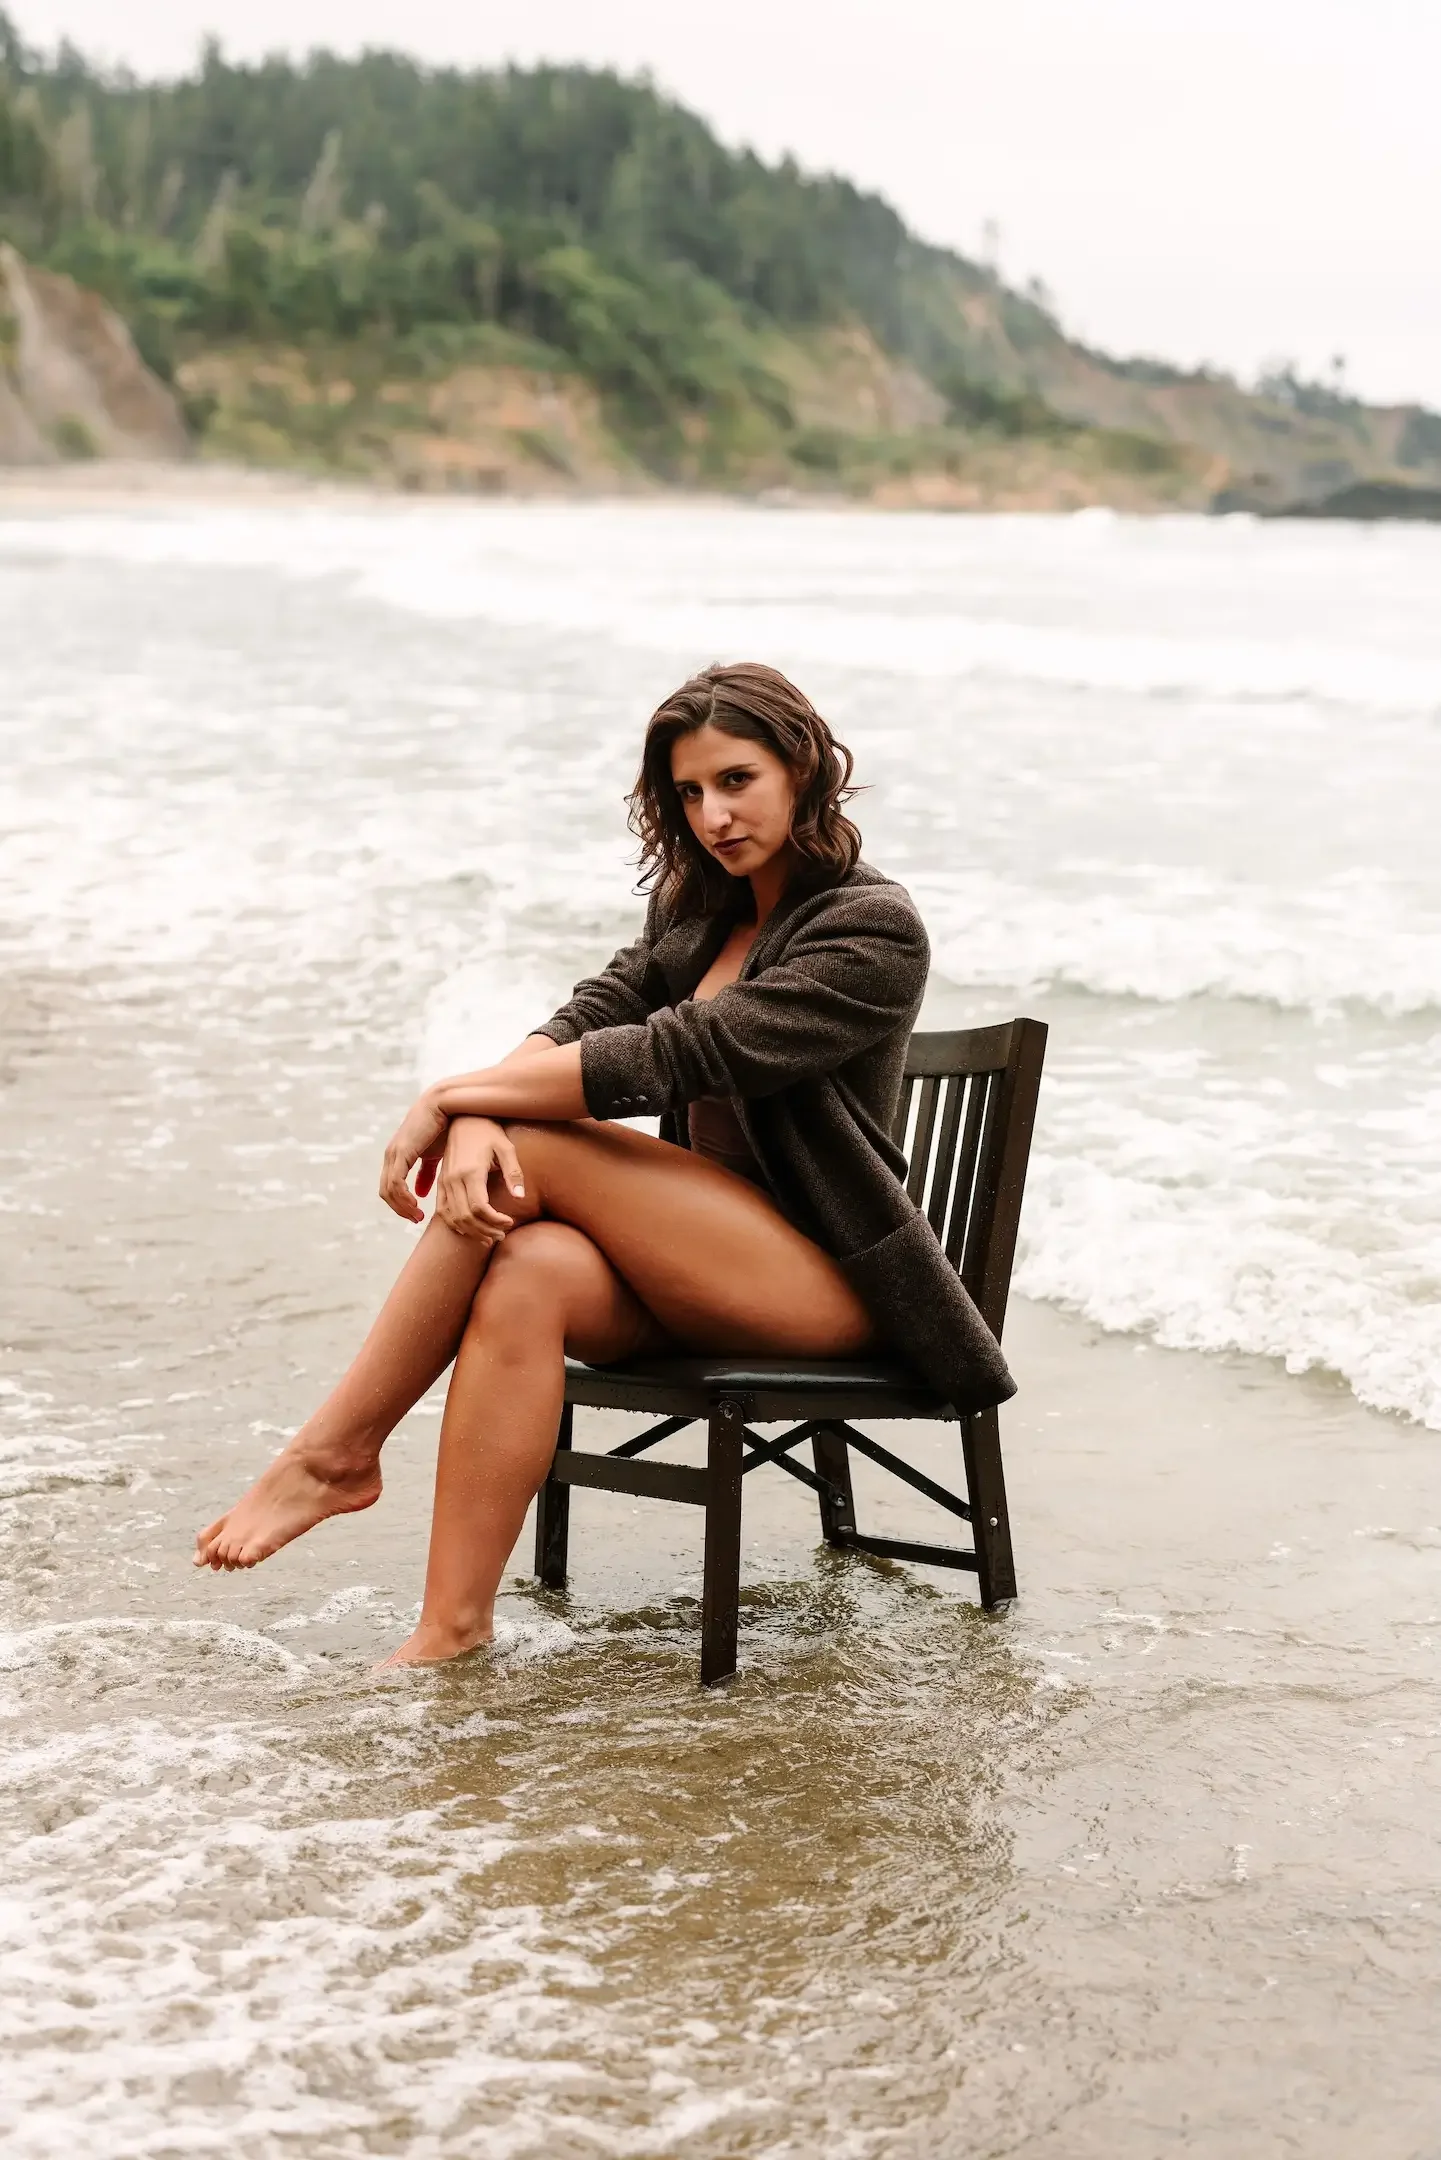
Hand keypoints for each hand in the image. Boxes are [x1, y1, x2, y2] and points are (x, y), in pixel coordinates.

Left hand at [378, 1090, 449, 1221]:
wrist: (445, 1104)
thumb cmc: (444, 1127)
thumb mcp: (435, 1155)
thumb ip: (427, 1173)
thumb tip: (421, 1193)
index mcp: (398, 1157)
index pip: (390, 1188)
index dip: (401, 1205)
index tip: (417, 1215)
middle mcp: (391, 1156)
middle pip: (386, 1193)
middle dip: (400, 1210)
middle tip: (416, 1220)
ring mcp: (394, 1154)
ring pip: (388, 1190)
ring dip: (402, 1207)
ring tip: (417, 1215)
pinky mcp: (401, 1153)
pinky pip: (396, 1183)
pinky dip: (404, 1198)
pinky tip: (417, 1204)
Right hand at [433, 1117, 525, 1242]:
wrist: (464, 1119)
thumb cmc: (489, 1132)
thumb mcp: (506, 1148)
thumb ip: (513, 1172)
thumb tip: (520, 1196)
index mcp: (470, 1171)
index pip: (479, 1207)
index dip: (495, 1221)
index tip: (509, 1223)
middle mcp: (453, 1179)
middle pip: (465, 1217)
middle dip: (485, 1230)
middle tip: (502, 1235)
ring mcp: (444, 1182)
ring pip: (452, 1218)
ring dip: (471, 1232)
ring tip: (489, 1236)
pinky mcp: (441, 1182)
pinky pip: (442, 1211)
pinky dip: (454, 1224)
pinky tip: (470, 1229)